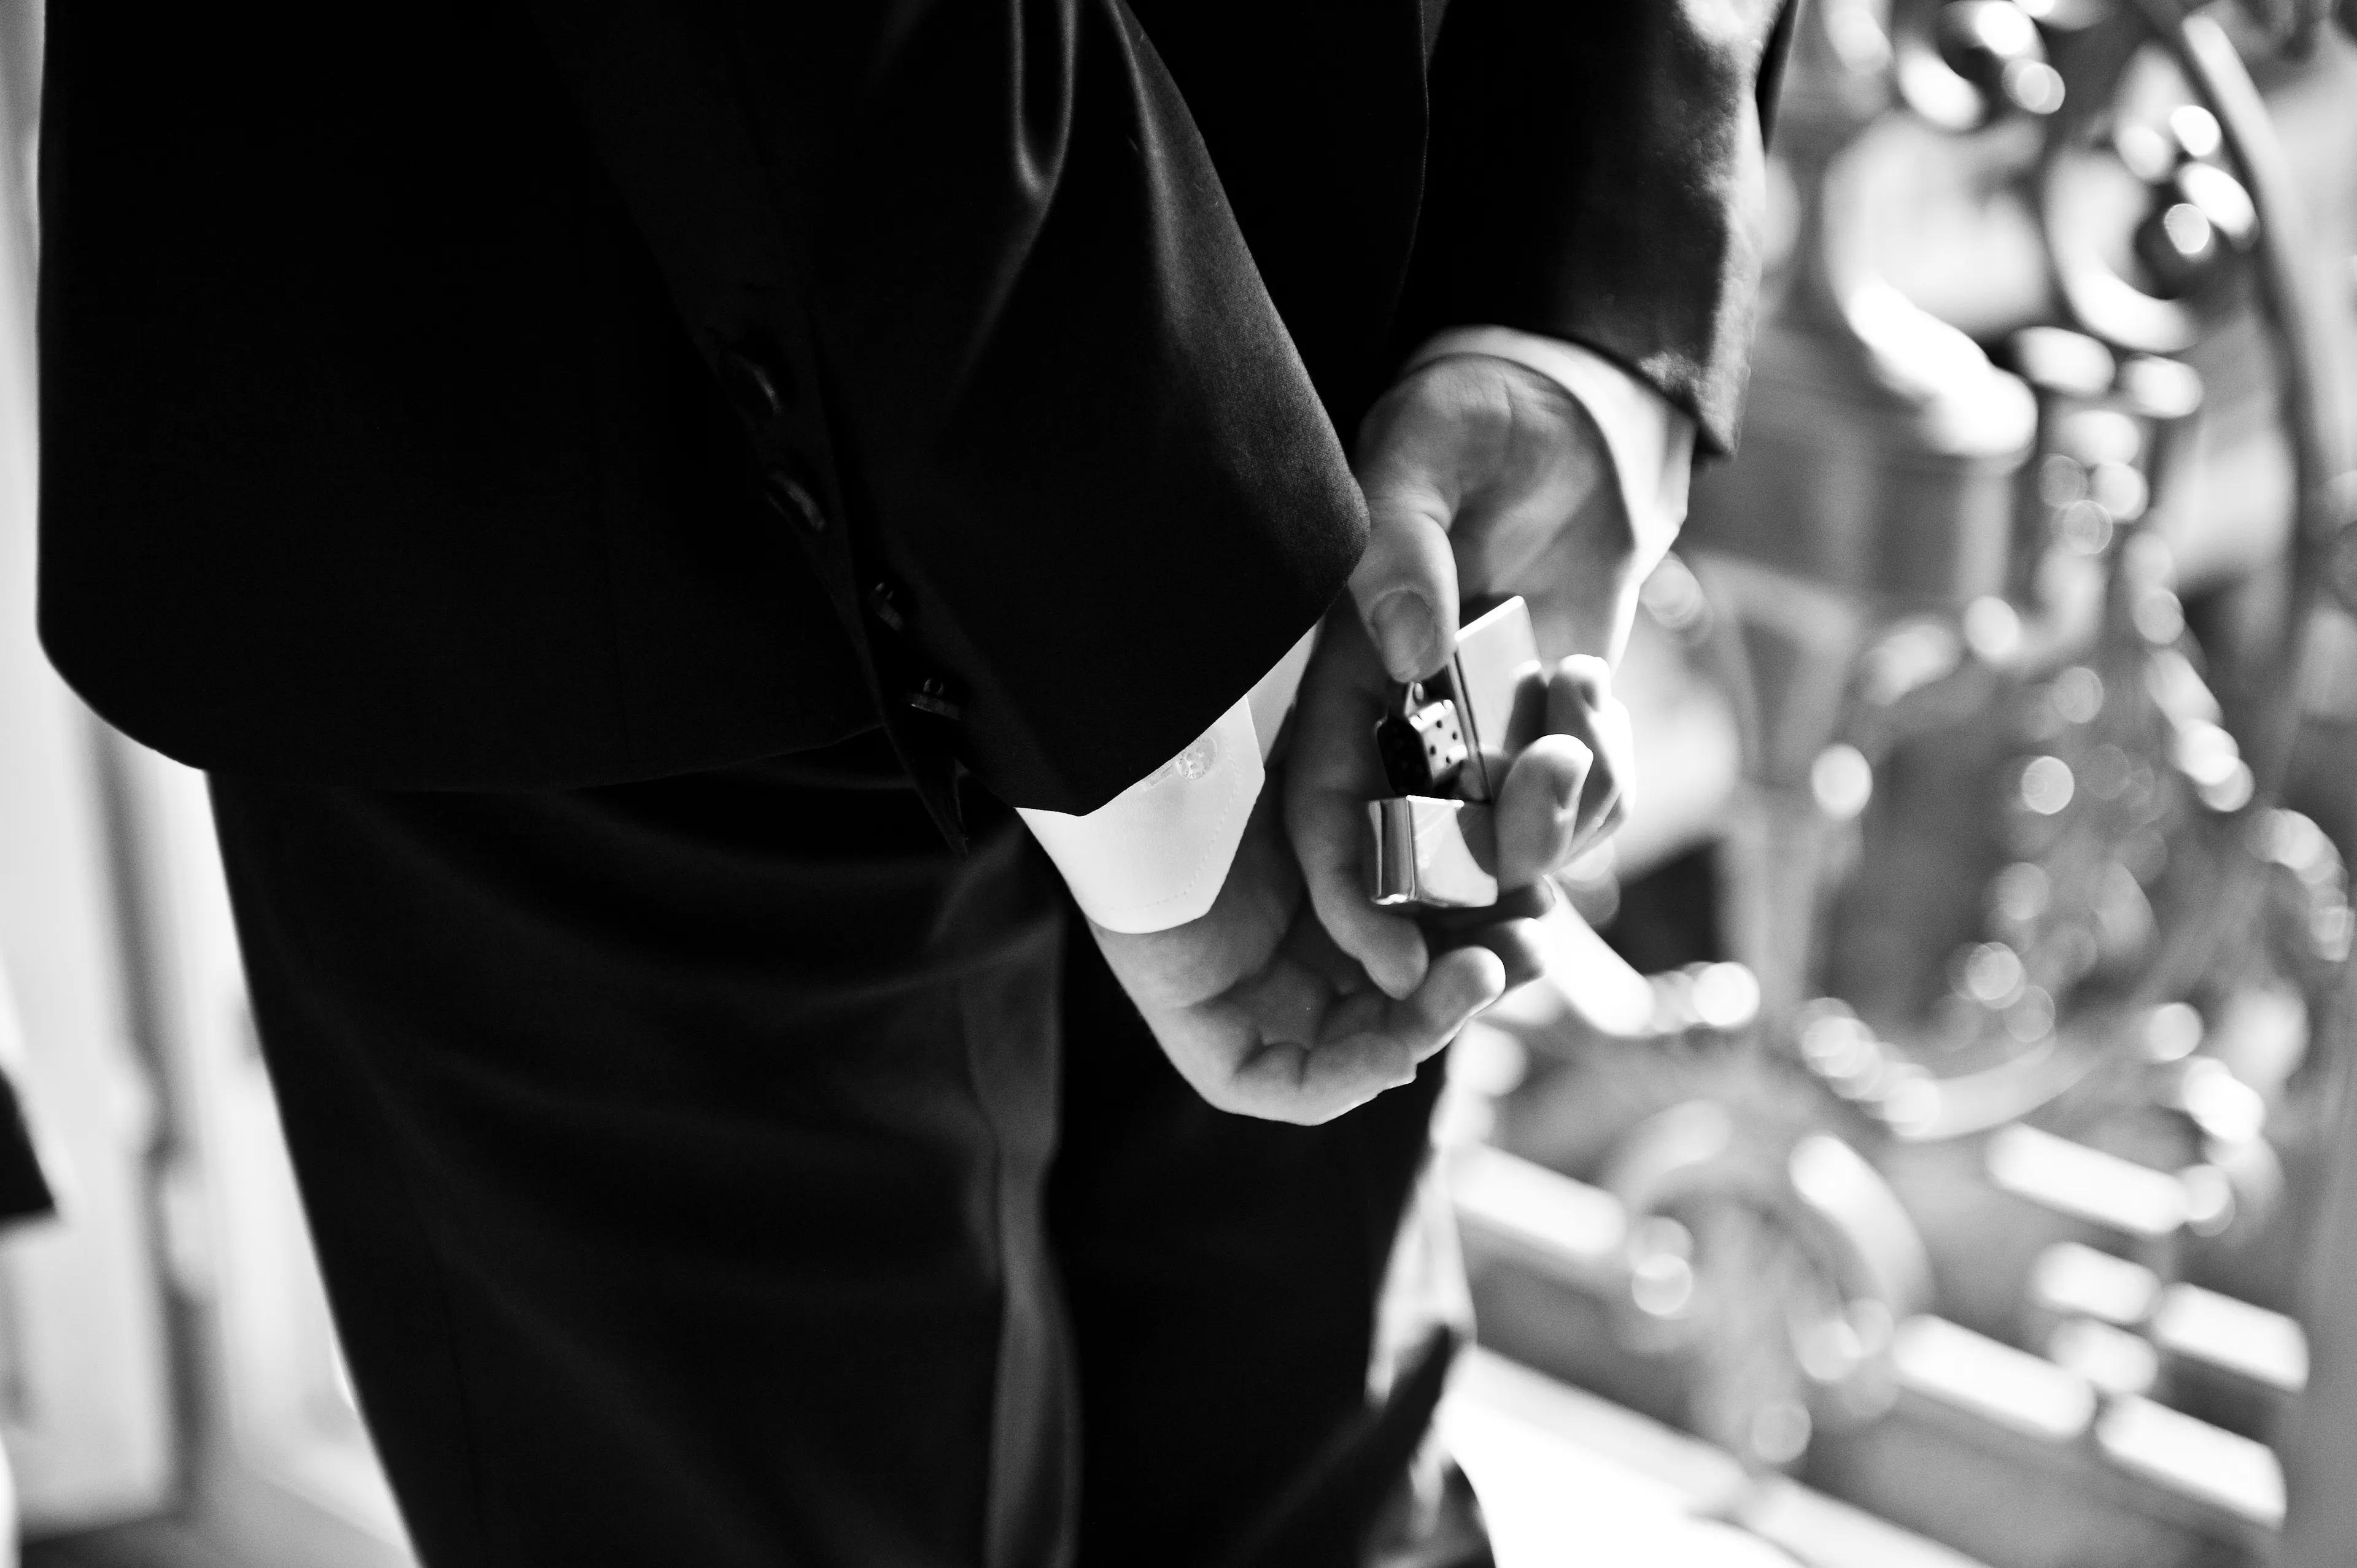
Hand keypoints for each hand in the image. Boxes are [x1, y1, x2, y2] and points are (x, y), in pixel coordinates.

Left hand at [1089, 780, 1507, 1124]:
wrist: (1154, 748)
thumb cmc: (1254, 742)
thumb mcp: (1369, 782)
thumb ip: (1440, 830)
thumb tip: (1537, 888)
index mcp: (1343, 907)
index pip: (1432, 958)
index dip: (1491, 946)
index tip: (1538, 907)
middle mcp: (1302, 962)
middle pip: (1408, 1011)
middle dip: (1473, 988)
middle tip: (1527, 948)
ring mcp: (1255, 1004)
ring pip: (1367, 1051)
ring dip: (1430, 1026)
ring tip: (1481, 972)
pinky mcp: (1207, 1039)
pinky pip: (1287, 1088)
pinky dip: (1348, 1077)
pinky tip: (1398, 1048)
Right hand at [1284, 354, 1640, 998]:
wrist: (1561, 421)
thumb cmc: (1466, 426)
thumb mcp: (1417, 459)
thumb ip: (1399, 547)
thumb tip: (1409, 648)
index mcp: (1340, 689)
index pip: (1325, 821)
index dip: (1352, 901)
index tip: (1396, 963)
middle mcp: (1405, 736)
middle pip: (1425, 867)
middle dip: (1483, 888)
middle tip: (1541, 847)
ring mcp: (1484, 744)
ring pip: (1517, 850)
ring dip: (1560, 816)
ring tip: (1578, 713)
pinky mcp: (1554, 736)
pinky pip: (1588, 809)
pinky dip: (1606, 772)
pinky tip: (1590, 687)